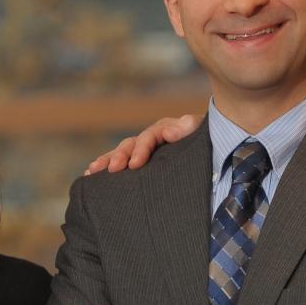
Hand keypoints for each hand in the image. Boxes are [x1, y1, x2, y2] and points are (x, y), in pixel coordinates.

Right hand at [85, 114, 199, 173]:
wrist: (215, 154)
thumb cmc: (210, 147)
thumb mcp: (201, 136)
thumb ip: (188, 129)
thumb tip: (171, 129)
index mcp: (165, 130)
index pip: (149, 137)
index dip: (140, 150)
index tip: (134, 165)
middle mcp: (152, 137)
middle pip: (131, 143)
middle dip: (119, 156)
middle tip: (112, 170)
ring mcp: (145, 150)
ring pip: (121, 152)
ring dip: (107, 160)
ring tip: (92, 171)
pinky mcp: (142, 162)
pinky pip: (121, 163)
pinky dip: (105, 167)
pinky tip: (91, 175)